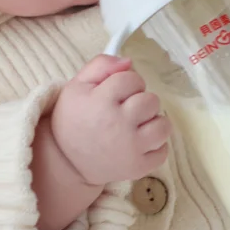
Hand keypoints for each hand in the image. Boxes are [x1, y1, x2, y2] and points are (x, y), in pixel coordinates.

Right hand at [49, 55, 170, 186]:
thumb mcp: (76, 86)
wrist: (66, 162)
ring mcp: (131, 148)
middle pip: (151, 100)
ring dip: (152, 122)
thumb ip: (101, 65)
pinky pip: (163, 151)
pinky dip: (154, 146)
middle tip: (126, 110)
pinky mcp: (138, 168)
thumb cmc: (73, 119)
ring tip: (137, 126)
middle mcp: (119, 124)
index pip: (133, 78)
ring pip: (163, 125)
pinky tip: (138, 143)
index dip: (127, 82)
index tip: (117, 93)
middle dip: (141, 101)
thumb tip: (129, 61)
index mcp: (101, 101)